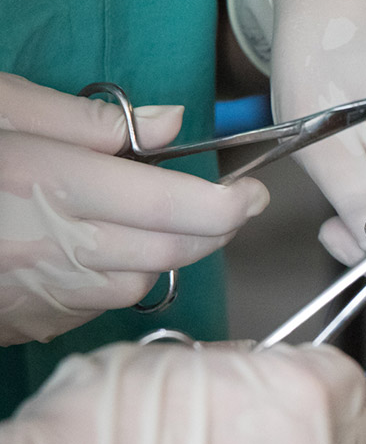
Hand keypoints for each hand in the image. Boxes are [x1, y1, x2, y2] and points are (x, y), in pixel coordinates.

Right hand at [0, 73, 268, 344]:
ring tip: (162, 221)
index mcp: (55, 186)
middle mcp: (62, 250)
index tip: (253, 192)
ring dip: (169, 253)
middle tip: (231, 206)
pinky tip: (103, 251)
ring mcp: (48, 295)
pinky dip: (121, 277)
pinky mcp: (34, 322)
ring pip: (146, 283)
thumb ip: (87, 120)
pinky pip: (104, 305)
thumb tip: (173, 124)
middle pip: (175, 251)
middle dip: (217, 230)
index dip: (230, 204)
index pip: (177, 207)